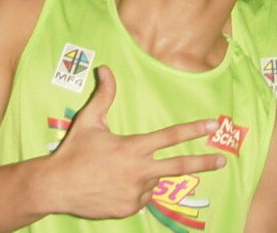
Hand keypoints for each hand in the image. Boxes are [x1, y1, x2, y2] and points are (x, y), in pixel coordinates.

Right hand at [47, 66, 224, 218]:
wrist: (54, 188)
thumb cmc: (73, 152)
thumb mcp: (88, 120)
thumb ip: (104, 95)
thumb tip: (106, 68)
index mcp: (133, 148)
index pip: (171, 136)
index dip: (194, 130)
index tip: (213, 126)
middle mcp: (138, 171)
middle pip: (179, 166)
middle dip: (203, 163)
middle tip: (222, 161)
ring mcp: (135, 193)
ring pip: (153, 182)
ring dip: (145, 176)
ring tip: (118, 172)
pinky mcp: (128, 209)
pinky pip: (141, 198)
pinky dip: (134, 190)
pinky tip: (114, 186)